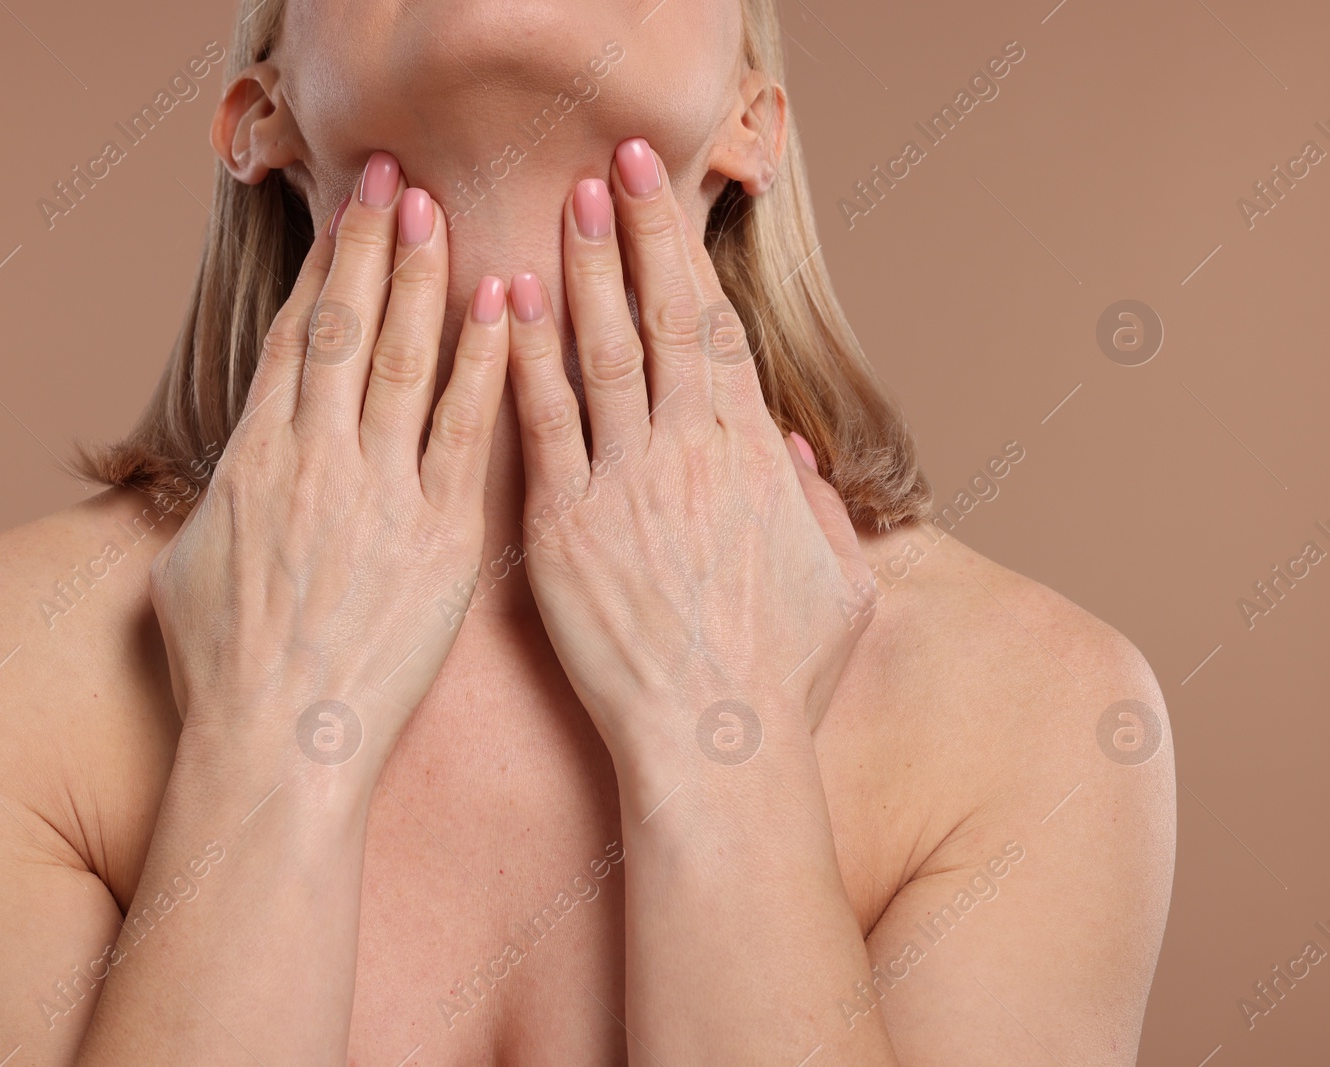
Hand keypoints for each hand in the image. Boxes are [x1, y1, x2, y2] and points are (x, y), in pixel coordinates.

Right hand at [149, 152, 509, 774]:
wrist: (277, 749)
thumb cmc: (224, 675)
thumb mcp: (187, 571)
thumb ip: (216, 503)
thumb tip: (230, 471)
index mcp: (252, 462)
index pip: (293, 340)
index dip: (322, 269)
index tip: (344, 214)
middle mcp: (313, 462)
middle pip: (344, 329)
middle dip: (371, 246)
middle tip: (396, 176)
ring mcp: (378, 496)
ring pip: (400, 362)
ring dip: (421, 281)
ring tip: (438, 214)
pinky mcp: (439, 539)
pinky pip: (463, 434)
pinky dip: (483, 366)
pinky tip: (503, 310)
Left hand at [504, 138, 875, 784]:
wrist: (715, 746)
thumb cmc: (780, 679)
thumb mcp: (838, 586)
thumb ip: (818, 506)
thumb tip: (794, 447)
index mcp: (753, 459)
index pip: (717, 333)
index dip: (686, 258)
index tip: (664, 200)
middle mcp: (691, 453)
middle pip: (662, 321)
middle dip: (637, 234)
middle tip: (612, 162)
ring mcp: (626, 486)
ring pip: (602, 354)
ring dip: (582, 274)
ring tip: (564, 204)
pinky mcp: (567, 529)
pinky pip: (543, 426)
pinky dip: (526, 361)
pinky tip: (506, 306)